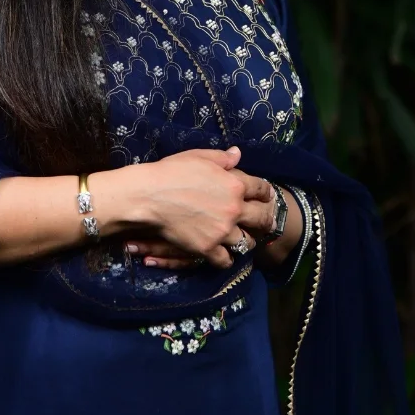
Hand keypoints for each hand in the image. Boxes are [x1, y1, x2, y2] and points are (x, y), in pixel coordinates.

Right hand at [123, 147, 275, 268]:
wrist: (149, 196)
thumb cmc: (171, 172)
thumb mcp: (199, 157)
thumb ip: (222, 158)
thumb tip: (237, 154)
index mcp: (236, 185)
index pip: (262, 189)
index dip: (265, 192)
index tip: (265, 195)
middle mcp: (234, 209)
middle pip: (261, 218)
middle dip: (265, 220)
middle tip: (265, 223)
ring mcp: (222, 231)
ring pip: (246, 241)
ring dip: (246, 240)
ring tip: (243, 239)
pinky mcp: (207, 247)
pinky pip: (226, 260)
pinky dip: (227, 258)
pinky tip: (224, 254)